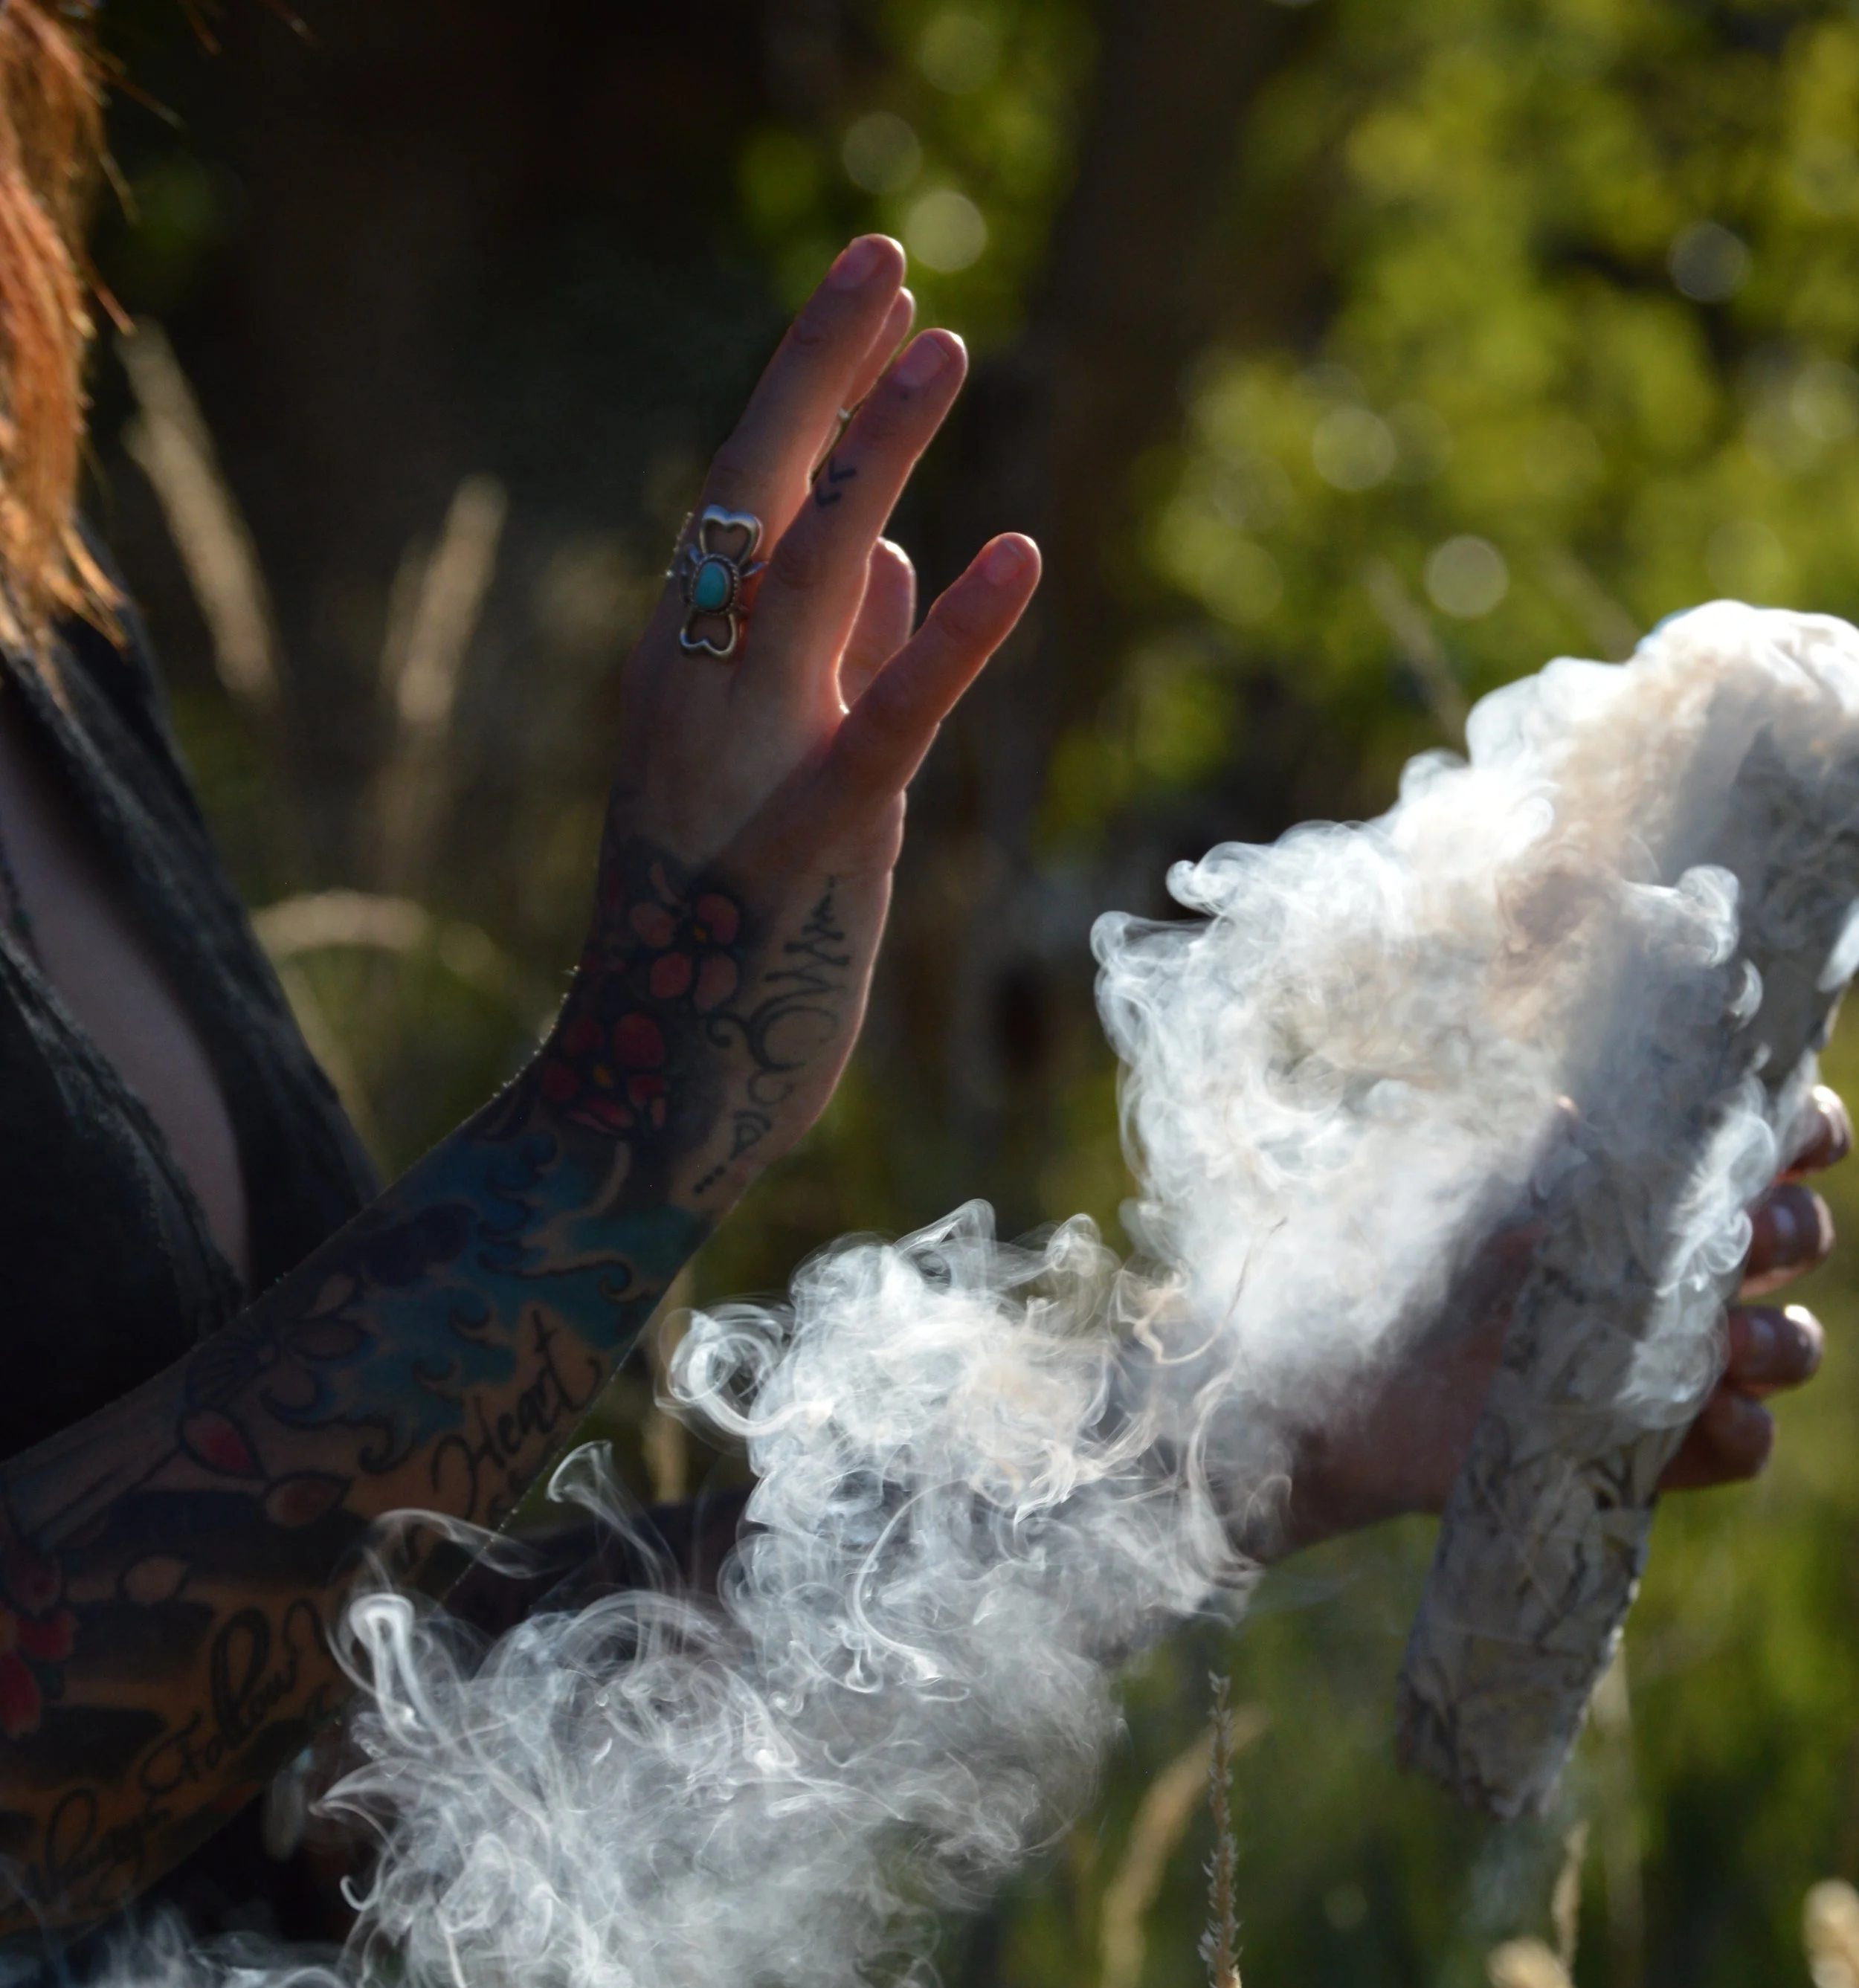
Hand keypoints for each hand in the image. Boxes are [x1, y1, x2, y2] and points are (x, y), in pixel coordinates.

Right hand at [544, 235, 1039, 1222]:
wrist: (652, 1102)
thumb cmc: (725, 946)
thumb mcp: (795, 779)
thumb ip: (838, 665)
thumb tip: (902, 547)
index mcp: (684, 675)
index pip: (743, 496)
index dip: (814, 389)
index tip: (878, 289)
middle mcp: (691, 698)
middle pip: (752, 498)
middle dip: (821, 371)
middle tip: (885, 251)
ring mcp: (736, 772)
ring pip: (800, 583)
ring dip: (875, 458)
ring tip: (947, 348)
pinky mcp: (799, 855)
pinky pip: (877, 728)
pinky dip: (946, 639)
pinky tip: (1016, 554)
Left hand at [1286, 1083, 1848, 1548]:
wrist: (1340, 1387)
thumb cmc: (1401, 1267)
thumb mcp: (1465, 1187)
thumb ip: (1538, 1145)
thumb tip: (1584, 1103)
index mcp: (1651, 1190)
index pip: (1774, 1145)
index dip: (1805, 1134)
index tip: (1793, 1138)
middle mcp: (1679, 1270)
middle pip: (1800, 1237)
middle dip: (1793, 1230)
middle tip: (1746, 1235)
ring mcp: (1674, 1360)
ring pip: (1789, 1344)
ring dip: (1780, 1336)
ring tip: (1727, 1338)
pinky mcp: (1652, 1445)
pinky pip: (1745, 1443)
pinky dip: (1740, 1429)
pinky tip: (1707, 1411)